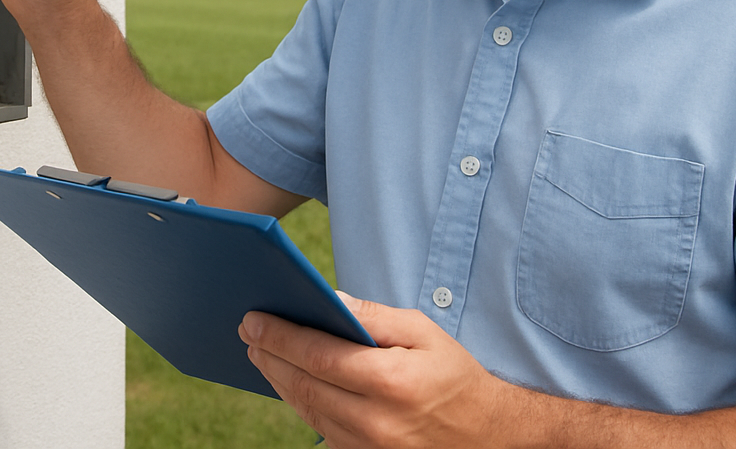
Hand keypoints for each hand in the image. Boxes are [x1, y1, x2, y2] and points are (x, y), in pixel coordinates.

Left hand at [240, 292, 511, 448]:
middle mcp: (376, 422)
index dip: (281, 337)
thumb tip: (331, 301)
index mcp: (391, 382)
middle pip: (304, 385)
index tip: (254, 321)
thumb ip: (375, 316)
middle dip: (270, 356)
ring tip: (260, 354)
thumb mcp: (424, 332)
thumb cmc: (453, 375)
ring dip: (278, 380)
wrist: (487, 435)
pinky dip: (300, 403)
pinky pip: (321, 430)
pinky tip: (289, 382)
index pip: (319, 356)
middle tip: (247, 333)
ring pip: (307, 411)